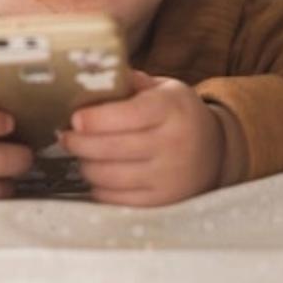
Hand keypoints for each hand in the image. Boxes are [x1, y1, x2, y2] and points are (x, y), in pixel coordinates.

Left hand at [59, 71, 225, 206]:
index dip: (93, 119)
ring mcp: (168, 177)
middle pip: (109, 148)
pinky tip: (98, 174)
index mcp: (171, 109)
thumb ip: (131, 83)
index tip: (74, 118)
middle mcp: (172, 144)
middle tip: (66, 136)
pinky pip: (116, 199)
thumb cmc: (179, 115)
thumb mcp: (164, 89)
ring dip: (86, 165)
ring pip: (108, 176)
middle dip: (78, 143)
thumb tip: (94, 80)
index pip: (126, 115)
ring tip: (82, 154)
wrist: (216, 152)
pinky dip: (99, 187)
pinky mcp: (162, 202)